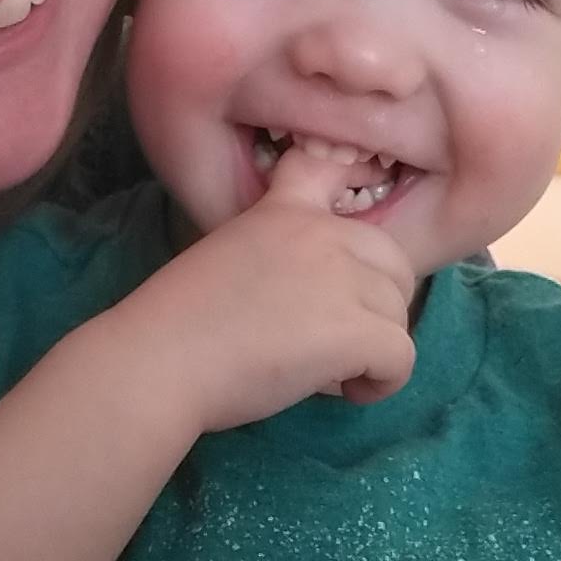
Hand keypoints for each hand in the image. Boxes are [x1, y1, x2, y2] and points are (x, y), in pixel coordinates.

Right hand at [80, 145, 418, 435]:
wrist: (159, 359)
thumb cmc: (176, 324)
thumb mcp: (227, 258)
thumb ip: (276, 259)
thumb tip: (314, 303)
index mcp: (282, 210)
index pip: (329, 169)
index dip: (350, 197)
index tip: (342, 242)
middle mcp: (320, 232)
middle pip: (393, 263)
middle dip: (379, 304)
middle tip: (338, 338)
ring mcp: (340, 277)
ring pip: (399, 314)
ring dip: (376, 348)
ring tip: (333, 372)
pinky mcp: (354, 329)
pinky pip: (401, 358)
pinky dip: (382, 383)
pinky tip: (345, 391)